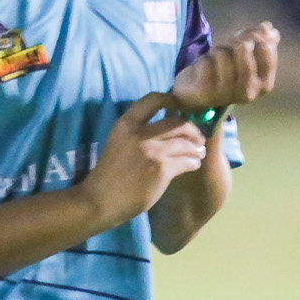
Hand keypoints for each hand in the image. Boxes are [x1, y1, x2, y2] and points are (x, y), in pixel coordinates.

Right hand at [81, 92, 207, 227]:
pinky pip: (186, 161)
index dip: (172, 99)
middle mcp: (139, 133)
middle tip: (198, 137)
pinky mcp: (161, 170)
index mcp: (126, 123)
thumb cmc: (110, 172)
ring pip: (185, 143)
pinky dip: (193, 162)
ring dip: (196, 148)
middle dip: (192, 129)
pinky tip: (193, 164)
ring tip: (199, 152)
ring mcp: (152, 151)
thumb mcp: (119, 141)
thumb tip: (165, 124)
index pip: (153, 99)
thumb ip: (138, 131)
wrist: (100, 200)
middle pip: (177, 122)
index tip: (181, 107)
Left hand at [171, 21, 280, 111]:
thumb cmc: (225, 71)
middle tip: (228, 45)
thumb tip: (271, 30)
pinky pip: (208, 62)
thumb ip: (259, 41)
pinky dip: (205, 59)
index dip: (254, 35)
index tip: (245, 36)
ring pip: (224, 54)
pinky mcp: (209, 93)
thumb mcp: (244, 55)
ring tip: (216, 58)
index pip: (265, 49)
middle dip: (233, 41)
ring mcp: (229, 94)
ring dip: (218, 50)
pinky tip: (205, 66)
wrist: (198, 93)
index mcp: (264, 84)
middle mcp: (250, 92)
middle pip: (244, 48)